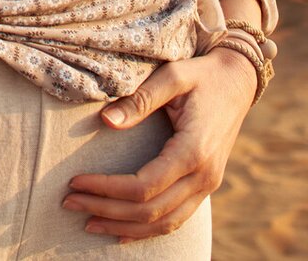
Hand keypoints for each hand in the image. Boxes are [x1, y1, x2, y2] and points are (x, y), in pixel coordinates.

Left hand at [61, 47, 255, 239]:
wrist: (239, 81)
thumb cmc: (202, 75)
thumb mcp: (173, 76)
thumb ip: (140, 99)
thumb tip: (105, 121)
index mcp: (194, 150)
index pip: (144, 185)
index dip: (106, 188)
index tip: (75, 181)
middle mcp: (205, 176)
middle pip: (150, 210)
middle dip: (106, 210)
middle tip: (69, 202)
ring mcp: (208, 185)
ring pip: (164, 223)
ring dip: (124, 226)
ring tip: (88, 223)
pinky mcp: (206, 186)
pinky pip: (176, 219)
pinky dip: (148, 230)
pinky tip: (122, 232)